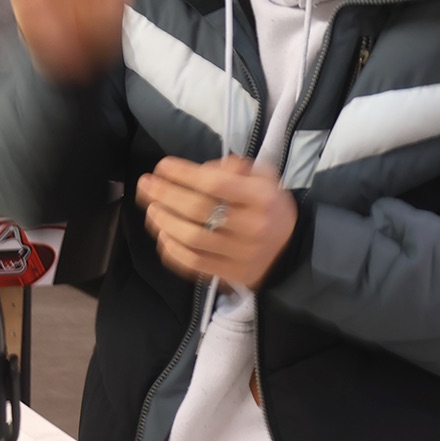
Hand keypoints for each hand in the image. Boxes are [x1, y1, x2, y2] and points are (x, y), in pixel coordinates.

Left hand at [136, 156, 297, 289]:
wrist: (294, 250)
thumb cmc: (269, 207)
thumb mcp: (263, 179)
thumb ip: (235, 168)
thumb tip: (204, 168)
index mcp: (262, 199)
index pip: (215, 184)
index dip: (183, 174)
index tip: (162, 166)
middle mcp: (254, 228)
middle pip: (199, 211)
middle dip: (165, 195)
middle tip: (145, 185)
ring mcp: (243, 255)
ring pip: (193, 239)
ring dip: (164, 222)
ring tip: (151, 209)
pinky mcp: (233, 274)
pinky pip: (195, 263)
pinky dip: (173, 250)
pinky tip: (163, 235)